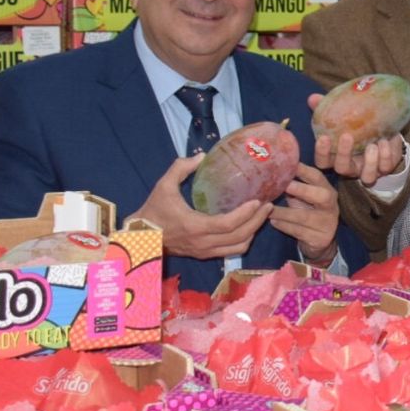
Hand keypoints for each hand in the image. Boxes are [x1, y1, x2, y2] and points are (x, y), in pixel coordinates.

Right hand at [130, 154, 269, 258]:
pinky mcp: (205, 254)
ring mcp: (205, 251)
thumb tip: (202, 156)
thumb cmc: (153, 211)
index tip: (258, 201)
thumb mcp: (163, 186)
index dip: (247, 214)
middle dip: (258, 221)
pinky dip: (244, 240)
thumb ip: (181, 168)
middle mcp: (203, 243)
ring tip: (261, 215)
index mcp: (195, 226)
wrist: (141, 238)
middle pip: (240, 237)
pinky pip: (231, 251)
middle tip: (269, 205)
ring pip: (238, 247)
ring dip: (253, 232)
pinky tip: (248, 226)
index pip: (228, 224)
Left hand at [269, 162, 340, 262]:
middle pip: (322, 196)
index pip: (317, 177)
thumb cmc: (308, 214)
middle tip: (286, 186)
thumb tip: (270, 172)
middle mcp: (331, 206)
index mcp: (327, 191)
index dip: (304, 170)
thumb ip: (293, 187)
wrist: (319, 242)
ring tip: (269, 209)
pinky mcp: (320, 239)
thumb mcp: (303, 199)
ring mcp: (327, 224)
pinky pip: (299, 231)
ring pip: (305, 217)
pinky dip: (284, 226)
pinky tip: (273, 222)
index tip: (289, 164)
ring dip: (285, 212)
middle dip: (303, 190)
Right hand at [308, 94, 405, 186]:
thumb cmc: (357, 126)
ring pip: (367, 177)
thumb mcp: (342, 115)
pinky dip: (386, 155)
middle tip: (347, 136)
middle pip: (342, 169)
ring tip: (373, 144)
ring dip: (370, 162)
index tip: (324, 137)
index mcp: (336, 156)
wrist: (384, 130)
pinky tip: (386, 140)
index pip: (322, 162)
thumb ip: (327, 107)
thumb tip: (313, 98)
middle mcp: (352, 167)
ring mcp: (369, 169)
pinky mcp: (386, 166)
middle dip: (344, 154)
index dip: (321, 153)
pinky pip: (386, 167)